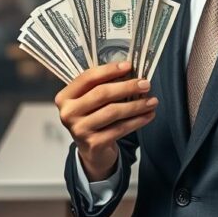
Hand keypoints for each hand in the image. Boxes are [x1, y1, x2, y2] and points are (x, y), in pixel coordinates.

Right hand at [55, 61, 157, 180]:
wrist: (92, 151)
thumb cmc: (93, 118)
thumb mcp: (90, 101)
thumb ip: (102, 85)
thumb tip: (129, 70)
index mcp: (65, 97)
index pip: (88, 78)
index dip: (109, 70)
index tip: (129, 66)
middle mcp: (68, 113)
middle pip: (101, 94)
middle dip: (127, 87)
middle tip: (146, 84)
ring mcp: (79, 130)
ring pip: (113, 112)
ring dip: (136, 105)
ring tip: (152, 101)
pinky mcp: (93, 144)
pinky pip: (120, 128)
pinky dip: (137, 120)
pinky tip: (148, 115)